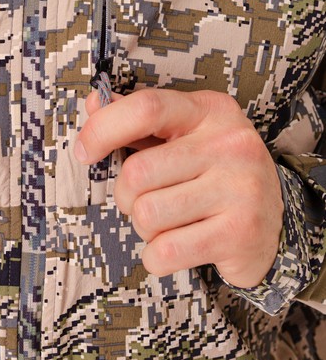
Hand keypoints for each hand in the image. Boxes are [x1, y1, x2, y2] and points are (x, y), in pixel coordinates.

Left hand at [76, 88, 283, 288]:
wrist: (275, 223)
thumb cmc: (212, 172)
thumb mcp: (184, 134)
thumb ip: (137, 118)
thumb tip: (94, 102)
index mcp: (210, 110)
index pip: (146, 108)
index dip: (103, 129)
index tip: (85, 151)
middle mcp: (230, 144)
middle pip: (138, 172)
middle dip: (127, 195)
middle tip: (146, 200)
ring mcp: (240, 188)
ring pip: (147, 215)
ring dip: (145, 228)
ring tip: (169, 222)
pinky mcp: (241, 233)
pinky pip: (165, 251)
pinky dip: (157, 256)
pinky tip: (178, 246)